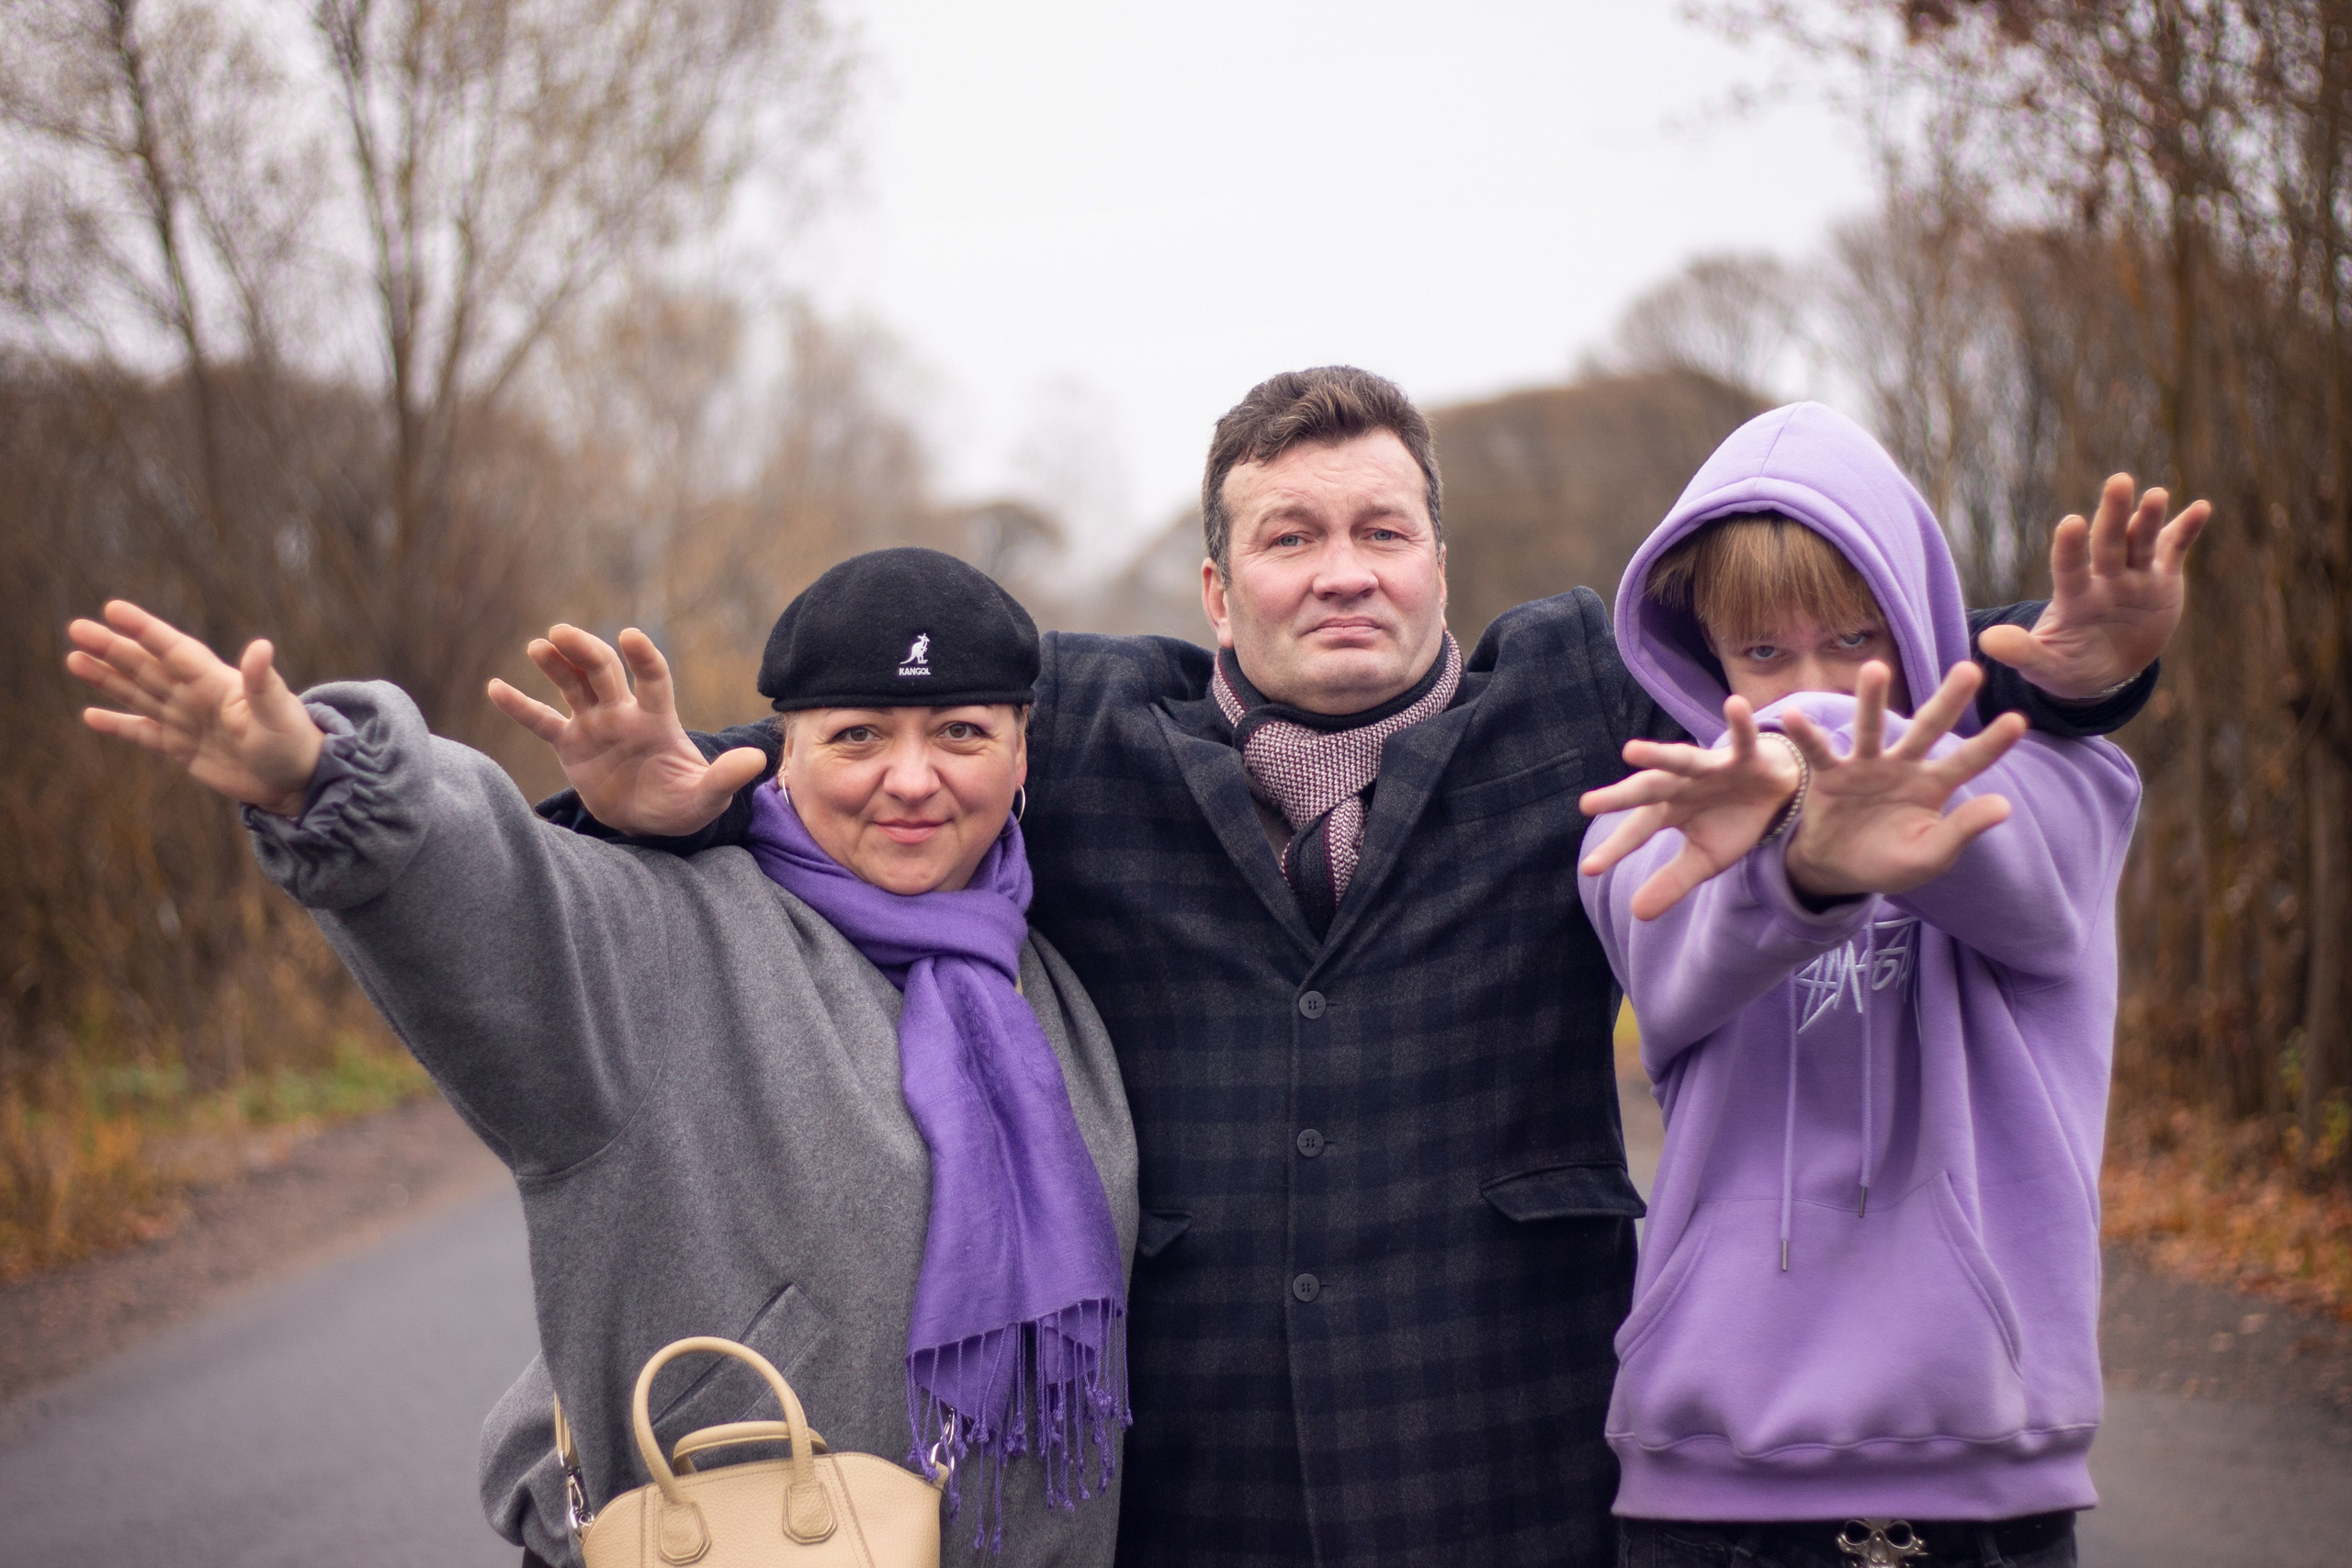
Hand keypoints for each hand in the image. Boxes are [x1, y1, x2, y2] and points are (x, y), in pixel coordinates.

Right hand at [65, 600, 323, 815]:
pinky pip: (143, 734)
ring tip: (73, 658)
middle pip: (146, 667)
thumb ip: (263, 682)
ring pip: (138, 694)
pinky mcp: (182, 748)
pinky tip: (90, 715)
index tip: (113, 609)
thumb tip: (261, 646)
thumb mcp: (279, 712)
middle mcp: (196, 695)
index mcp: (217, 682)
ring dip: (107, 678)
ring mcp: (187, 720)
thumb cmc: (294, 741)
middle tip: (76, 628)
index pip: (174, 649)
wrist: (297, 781)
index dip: (145, 629)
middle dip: (112, 648)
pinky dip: (118, 726)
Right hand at [488, 625, 766, 836]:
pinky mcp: (571, 745)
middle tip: (560, 633)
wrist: (653, 821)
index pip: (653, 679)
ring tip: (538, 646)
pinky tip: (495, 688)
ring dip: (556, 666)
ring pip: (573, 686)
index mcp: (658, 720)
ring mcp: (595, 726)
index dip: (644, 658)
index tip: (631, 636)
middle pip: (604, 672)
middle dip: (584, 651)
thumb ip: (725, 777)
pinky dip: (520, 706)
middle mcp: (624, 714)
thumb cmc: (683, 804)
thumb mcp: (706, 796)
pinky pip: (542, 721)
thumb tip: (756, 759)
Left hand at [1579, 695, 1801, 920]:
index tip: (1588, 870)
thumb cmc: (1732, 820)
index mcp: (1669, 810)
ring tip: (1631, 751)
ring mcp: (1711, 767)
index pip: (1637, 831)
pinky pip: (1743, 739)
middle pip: (1647, 790)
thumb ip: (1671, 883)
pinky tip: (1735, 704)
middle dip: (1620, 797)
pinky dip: (1740, 723)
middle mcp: (1682, 785)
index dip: (1615, 849)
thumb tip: (1635, 915)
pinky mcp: (1745, 756)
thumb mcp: (1703, 859)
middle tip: (1588, 804)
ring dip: (1659, 755)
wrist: (1776, 794)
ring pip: (1681, 760)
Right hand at [1779, 662, 2025, 900]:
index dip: (1992, 743)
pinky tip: (1795, 717)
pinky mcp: (1831, 775)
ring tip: (1874, 668)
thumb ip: (1962, 830)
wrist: (1838, 871)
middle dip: (1948, 701)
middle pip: (1928, 728)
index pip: (1968, 761)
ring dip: (1872, 700)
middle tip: (1969, 670)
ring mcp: (1866, 767)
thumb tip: (2005, 805)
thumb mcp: (1930, 855)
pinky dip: (1808, 734)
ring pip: (1871, 729)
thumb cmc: (1890, 862)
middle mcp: (1903, 767)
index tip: (2019, 720)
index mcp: (1933, 786)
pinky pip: (1820, 751)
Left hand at [1976, 474, 2209, 698]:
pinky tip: (2201, 508)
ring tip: (2157, 494)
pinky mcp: (2162, 579)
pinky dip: (2187, 529)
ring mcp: (2134, 577)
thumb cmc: (2066, 664)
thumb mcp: (2044, 664)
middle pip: (2108, 543)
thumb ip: (2021, 652)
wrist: (2102, 668)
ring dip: (2150, 518)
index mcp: (2074, 598)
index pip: (2069, 568)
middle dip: (2114, 514)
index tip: (2071, 522)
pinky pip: (2175, 550)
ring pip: (2142, 542)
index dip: (2070, 547)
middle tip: (2118, 481)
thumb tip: (1987, 641)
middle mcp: (2103, 579)